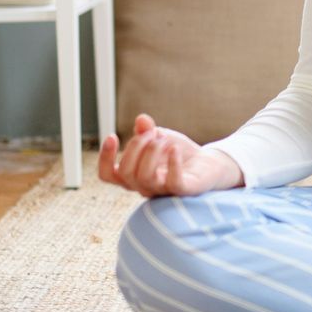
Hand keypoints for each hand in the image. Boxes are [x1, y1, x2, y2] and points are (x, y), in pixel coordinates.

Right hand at [98, 113, 243, 196]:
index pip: (108, 175)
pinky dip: (173, 163)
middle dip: (136, 146)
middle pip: (126, 172)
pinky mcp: (182, 190)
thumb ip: (147, 131)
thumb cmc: (177, 152)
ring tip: (164, 139)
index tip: (112, 136)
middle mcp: (144, 186)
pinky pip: (173, 183)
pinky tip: (175, 148)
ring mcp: (162, 191)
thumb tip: (141, 120)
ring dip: (152, 152)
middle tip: (153, 132)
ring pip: (144, 178)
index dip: (105, 158)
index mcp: (133, 175)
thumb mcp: (159, 137)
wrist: (206, 162)